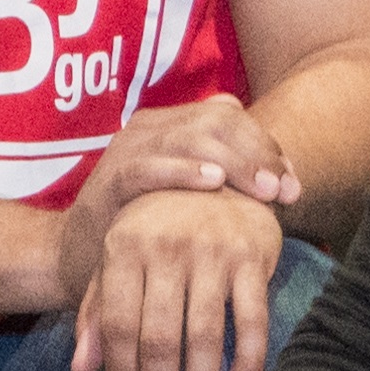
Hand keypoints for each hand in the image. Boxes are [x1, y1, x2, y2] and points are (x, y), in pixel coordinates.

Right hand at [54, 96, 299, 299]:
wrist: (77, 255)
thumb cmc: (146, 228)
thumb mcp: (191, 199)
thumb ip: (230, 182)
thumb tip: (287, 180)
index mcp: (173, 124)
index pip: (230, 116)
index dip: (266, 145)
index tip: (292, 184)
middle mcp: (151, 128)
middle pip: (216, 119)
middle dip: (257, 152)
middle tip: (284, 189)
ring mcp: (128, 149)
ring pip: (188, 136)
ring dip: (233, 161)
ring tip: (262, 189)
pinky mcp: (109, 179)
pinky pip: (147, 166)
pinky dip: (182, 170)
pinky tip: (213, 182)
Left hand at [69, 187, 289, 370]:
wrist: (223, 177)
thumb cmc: (160, 229)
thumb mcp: (118, 259)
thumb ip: (96, 313)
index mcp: (123, 246)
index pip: (116, 324)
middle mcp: (165, 247)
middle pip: (158, 337)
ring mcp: (212, 251)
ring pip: (204, 336)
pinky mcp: (252, 257)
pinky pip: (251, 320)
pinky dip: (248, 363)